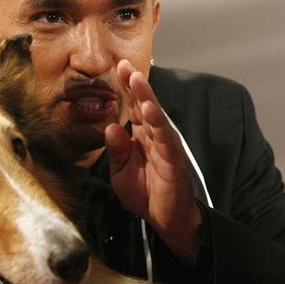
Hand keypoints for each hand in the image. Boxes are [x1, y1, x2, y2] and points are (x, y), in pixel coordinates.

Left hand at [105, 59, 201, 265]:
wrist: (163, 218)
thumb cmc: (145, 194)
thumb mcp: (121, 171)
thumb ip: (117, 149)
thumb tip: (111, 126)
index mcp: (141, 136)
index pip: (133, 107)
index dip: (125, 88)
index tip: (117, 67)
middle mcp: (154, 135)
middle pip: (144, 104)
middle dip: (134, 84)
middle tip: (125, 65)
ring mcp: (165, 144)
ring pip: (155, 115)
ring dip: (146, 96)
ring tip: (136, 79)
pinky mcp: (173, 157)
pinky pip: (164, 136)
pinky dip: (157, 121)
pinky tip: (150, 108)